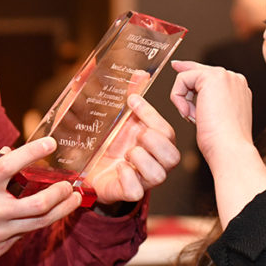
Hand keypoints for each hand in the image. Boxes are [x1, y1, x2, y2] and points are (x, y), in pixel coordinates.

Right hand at [0, 137, 81, 265]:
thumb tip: (5, 154)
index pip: (8, 165)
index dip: (32, 152)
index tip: (49, 143)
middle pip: (37, 201)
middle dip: (59, 190)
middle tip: (70, 181)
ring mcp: (0, 232)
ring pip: (41, 220)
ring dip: (62, 208)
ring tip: (74, 197)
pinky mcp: (3, 247)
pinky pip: (28, 231)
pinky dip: (43, 220)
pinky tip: (53, 212)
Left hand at [86, 91, 179, 205]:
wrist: (94, 171)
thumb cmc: (114, 144)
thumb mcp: (122, 118)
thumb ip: (133, 95)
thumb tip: (141, 72)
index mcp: (158, 143)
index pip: (166, 130)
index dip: (150, 114)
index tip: (131, 100)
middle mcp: (157, 163)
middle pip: (172, 156)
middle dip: (152, 140)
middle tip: (134, 134)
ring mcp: (145, 180)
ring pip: (158, 174)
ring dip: (140, 158)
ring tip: (125, 153)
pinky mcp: (129, 192)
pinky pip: (136, 190)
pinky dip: (126, 176)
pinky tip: (118, 167)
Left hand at [170, 60, 265, 226]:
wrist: (230, 149)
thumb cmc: (223, 143)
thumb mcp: (214, 118)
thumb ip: (205, 100)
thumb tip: (190, 91)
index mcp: (238, 89)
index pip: (210, 74)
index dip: (190, 71)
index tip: (176, 66)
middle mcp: (234, 79)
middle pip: (199, 70)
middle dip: (184, 87)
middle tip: (175, 87)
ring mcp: (226, 75)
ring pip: (188, 76)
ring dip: (183, 99)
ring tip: (192, 118)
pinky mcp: (212, 77)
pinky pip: (182, 79)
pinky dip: (179, 98)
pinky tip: (188, 114)